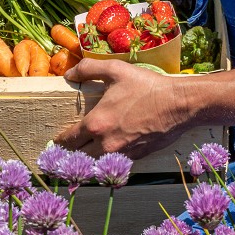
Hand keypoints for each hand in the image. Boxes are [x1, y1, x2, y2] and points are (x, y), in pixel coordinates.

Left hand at [56, 58, 190, 157]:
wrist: (178, 105)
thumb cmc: (147, 87)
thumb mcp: (116, 70)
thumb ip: (88, 69)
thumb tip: (69, 74)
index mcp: (96, 124)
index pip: (68, 141)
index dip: (59, 142)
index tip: (56, 143)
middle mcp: (105, 144)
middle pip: (78, 158)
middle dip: (71, 155)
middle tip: (66, 152)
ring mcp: (121, 154)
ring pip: (96, 165)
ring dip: (88, 161)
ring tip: (84, 155)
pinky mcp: (136, 158)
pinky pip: (115, 164)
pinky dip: (108, 162)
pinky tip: (108, 154)